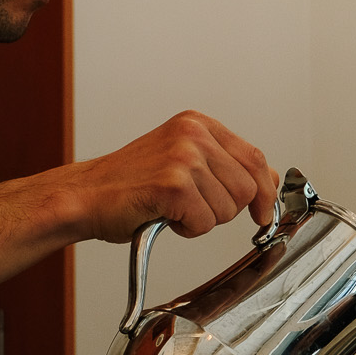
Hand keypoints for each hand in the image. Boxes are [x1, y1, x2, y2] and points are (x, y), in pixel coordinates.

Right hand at [55, 111, 277, 242]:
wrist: (85, 196)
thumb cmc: (128, 185)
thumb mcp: (183, 162)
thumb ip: (226, 166)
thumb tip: (269, 180)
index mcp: (197, 124)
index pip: (254, 158)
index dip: (263, 191)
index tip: (261, 212)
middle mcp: (193, 134)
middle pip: (247, 187)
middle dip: (225, 210)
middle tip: (192, 209)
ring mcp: (183, 157)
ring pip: (228, 209)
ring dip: (202, 221)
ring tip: (172, 210)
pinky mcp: (173, 184)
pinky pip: (204, 224)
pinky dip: (186, 230)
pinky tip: (164, 217)